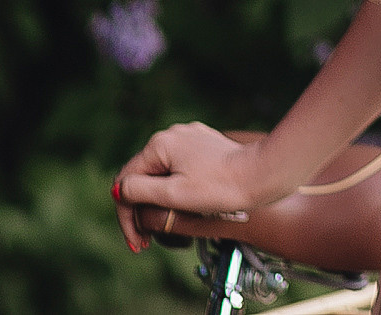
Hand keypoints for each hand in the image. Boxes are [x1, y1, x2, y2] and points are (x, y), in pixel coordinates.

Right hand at [111, 123, 283, 251]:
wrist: (262, 174)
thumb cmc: (220, 187)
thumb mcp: (174, 193)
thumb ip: (140, 190)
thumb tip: (118, 190)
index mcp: (159, 145)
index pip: (126, 183)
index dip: (127, 216)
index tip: (137, 243)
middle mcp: (172, 136)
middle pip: (143, 179)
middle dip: (142, 212)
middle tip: (147, 244)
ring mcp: (190, 140)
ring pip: (162, 176)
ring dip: (159, 204)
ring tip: (166, 232)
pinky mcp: (205, 147)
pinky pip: (180, 171)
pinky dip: (176, 192)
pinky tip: (183, 211)